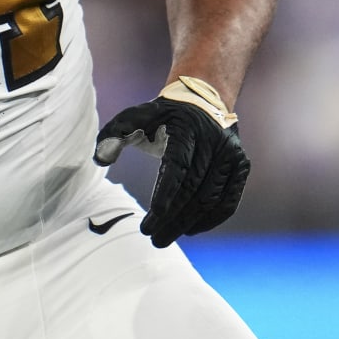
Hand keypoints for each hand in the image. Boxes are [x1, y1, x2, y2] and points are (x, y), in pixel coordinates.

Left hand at [92, 76, 248, 247]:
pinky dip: (210, 220)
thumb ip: (114, 133)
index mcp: (186, 129)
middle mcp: (213, 142)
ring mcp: (230, 155)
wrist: (201, 100)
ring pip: (209, 199)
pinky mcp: (240, 166)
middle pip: (192, 188)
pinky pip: (228, 200)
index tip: (154, 214)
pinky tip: (190, 230)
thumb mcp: (136, 116)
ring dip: (187, 222)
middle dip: (171, 216)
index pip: (178, 165)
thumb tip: (99, 158)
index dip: (166, 191)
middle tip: (151, 237)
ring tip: (163, 237)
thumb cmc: (162, 115)